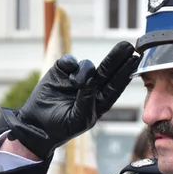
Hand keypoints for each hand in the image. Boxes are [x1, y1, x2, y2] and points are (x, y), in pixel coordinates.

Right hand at [0, 41, 138, 159]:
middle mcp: (91, 87)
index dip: (125, 73)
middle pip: (107, 70)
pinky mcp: (61, 71)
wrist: (37, 125)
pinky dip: (70, 63)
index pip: (115, 85)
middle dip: (118, 58)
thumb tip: (91, 80)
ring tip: (75, 83)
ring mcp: (76, 78)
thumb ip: (87, 100)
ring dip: (84, 71)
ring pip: (87, 65)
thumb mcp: (78, 119)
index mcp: (99, 101)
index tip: (135, 60)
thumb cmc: (61, 127)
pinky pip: (69, 61)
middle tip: (128, 46)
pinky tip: (69, 69)